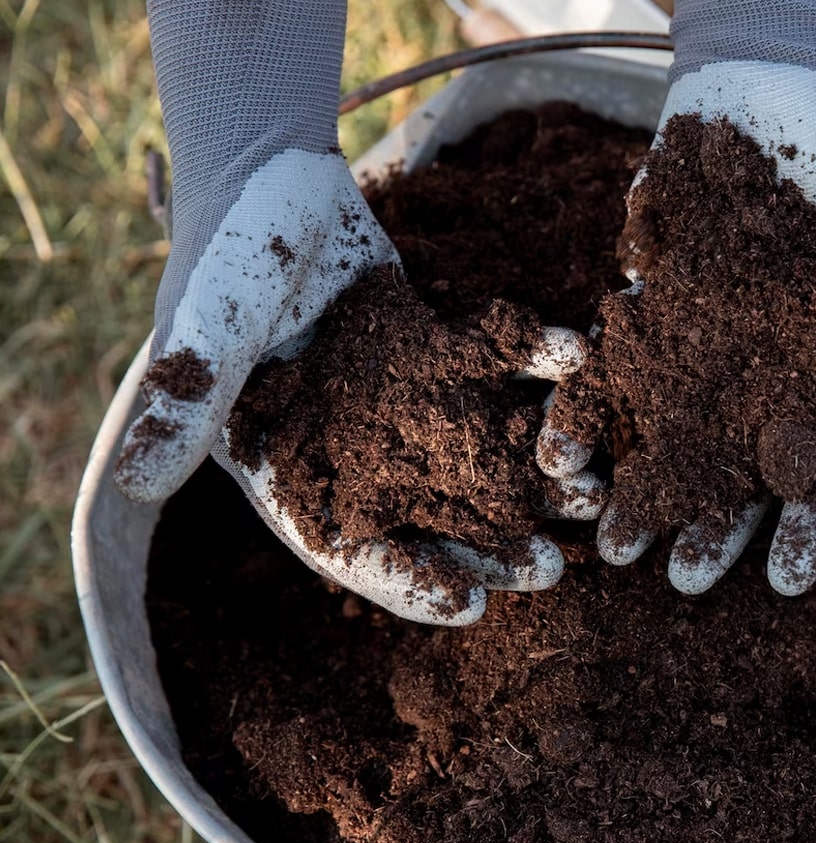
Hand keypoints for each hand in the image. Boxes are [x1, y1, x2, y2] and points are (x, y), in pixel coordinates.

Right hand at [115, 152, 579, 623]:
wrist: (269, 173)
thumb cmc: (225, 255)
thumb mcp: (205, 331)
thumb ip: (186, 402)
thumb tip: (133, 485)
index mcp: (294, 466)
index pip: (350, 548)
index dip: (407, 581)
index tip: (470, 607)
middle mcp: (357, 448)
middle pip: (431, 517)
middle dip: (492, 546)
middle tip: (554, 568)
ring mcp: (404, 402)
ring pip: (477, 454)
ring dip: (534, 475)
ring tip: (592, 494)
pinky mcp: (442, 350)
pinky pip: (501, 370)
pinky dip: (540, 371)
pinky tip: (584, 373)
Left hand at [540, 1, 815, 596]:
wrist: (767, 86)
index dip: (811, 525)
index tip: (785, 583)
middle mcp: (771, 372)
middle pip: (744, 469)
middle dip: (715, 526)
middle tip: (678, 581)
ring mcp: (708, 344)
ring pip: (677, 435)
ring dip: (649, 488)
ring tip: (614, 543)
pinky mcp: (653, 308)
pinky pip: (619, 372)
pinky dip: (594, 410)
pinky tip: (564, 454)